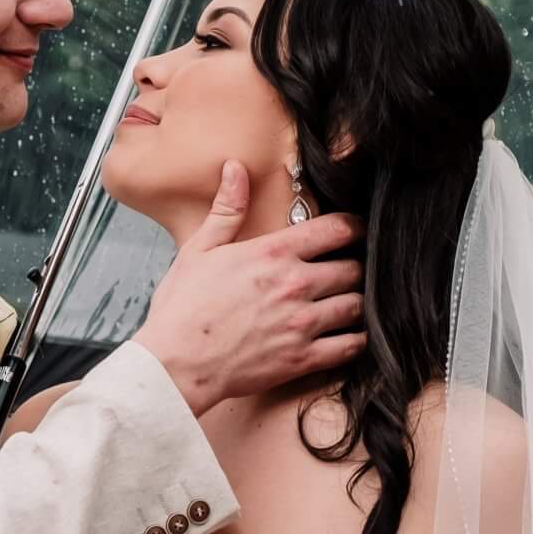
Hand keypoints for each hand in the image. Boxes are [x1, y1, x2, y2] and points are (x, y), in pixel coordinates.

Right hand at [133, 162, 365, 415]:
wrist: (175, 364)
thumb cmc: (183, 308)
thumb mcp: (198, 250)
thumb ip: (226, 209)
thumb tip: (236, 169)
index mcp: (273, 254)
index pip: (336, 229)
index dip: (353, 228)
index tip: (354, 232)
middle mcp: (294, 285)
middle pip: (353, 269)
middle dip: (353, 268)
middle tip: (347, 272)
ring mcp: (301, 323)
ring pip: (356, 306)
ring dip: (356, 303)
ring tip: (346, 303)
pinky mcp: (302, 359)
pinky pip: (350, 346)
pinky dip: (356, 340)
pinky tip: (347, 336)